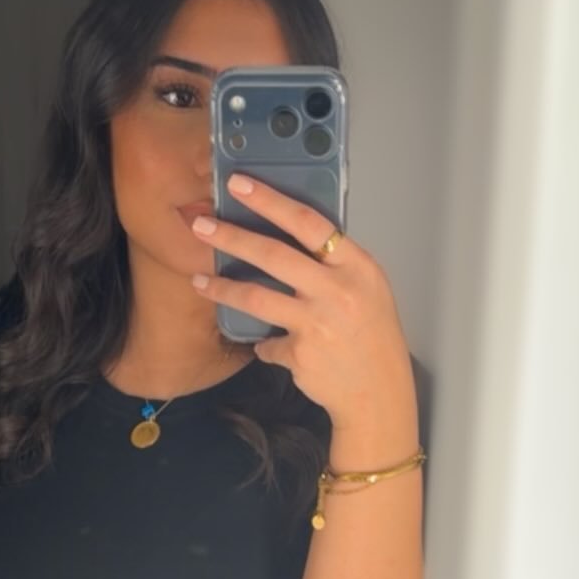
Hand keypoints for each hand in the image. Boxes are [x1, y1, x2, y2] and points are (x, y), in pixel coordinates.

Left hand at [190, 174, 413, 431]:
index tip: (240, 185)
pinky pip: (267, 342)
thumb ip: (336, 266)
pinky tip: (266, 346)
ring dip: (223, 288)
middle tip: (201, 225)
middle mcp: (337, 290)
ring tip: (199, 280)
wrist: (379, 393)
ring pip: (256, 297)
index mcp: (357, 266)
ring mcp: (317, 323)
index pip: (309, 223)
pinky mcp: (300, 353)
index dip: (271, 201)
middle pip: (274, 255)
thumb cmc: (374, 339)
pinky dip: (265, 344)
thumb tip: (291, 241)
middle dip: (232, 236)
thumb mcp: (369, 290)